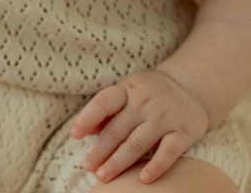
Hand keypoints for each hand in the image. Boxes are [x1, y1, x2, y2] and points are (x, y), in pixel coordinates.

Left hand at [69, 69, 210, 184]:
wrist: (192, 87)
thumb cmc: (150, 93)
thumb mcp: (128, 91)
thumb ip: (109, 110)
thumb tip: (88, 130)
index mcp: (128, 89)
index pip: (104, 102)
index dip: (87, 117)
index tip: (74, 134)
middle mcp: (145, 101)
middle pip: (118, 128)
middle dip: (101, 150)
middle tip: (89, 166)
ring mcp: (164, 117)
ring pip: (137, 142)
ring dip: (119, 161)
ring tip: (104, 175)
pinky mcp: (183, 132)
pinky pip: (168, 151)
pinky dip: (156, 166)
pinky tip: (143, 179)